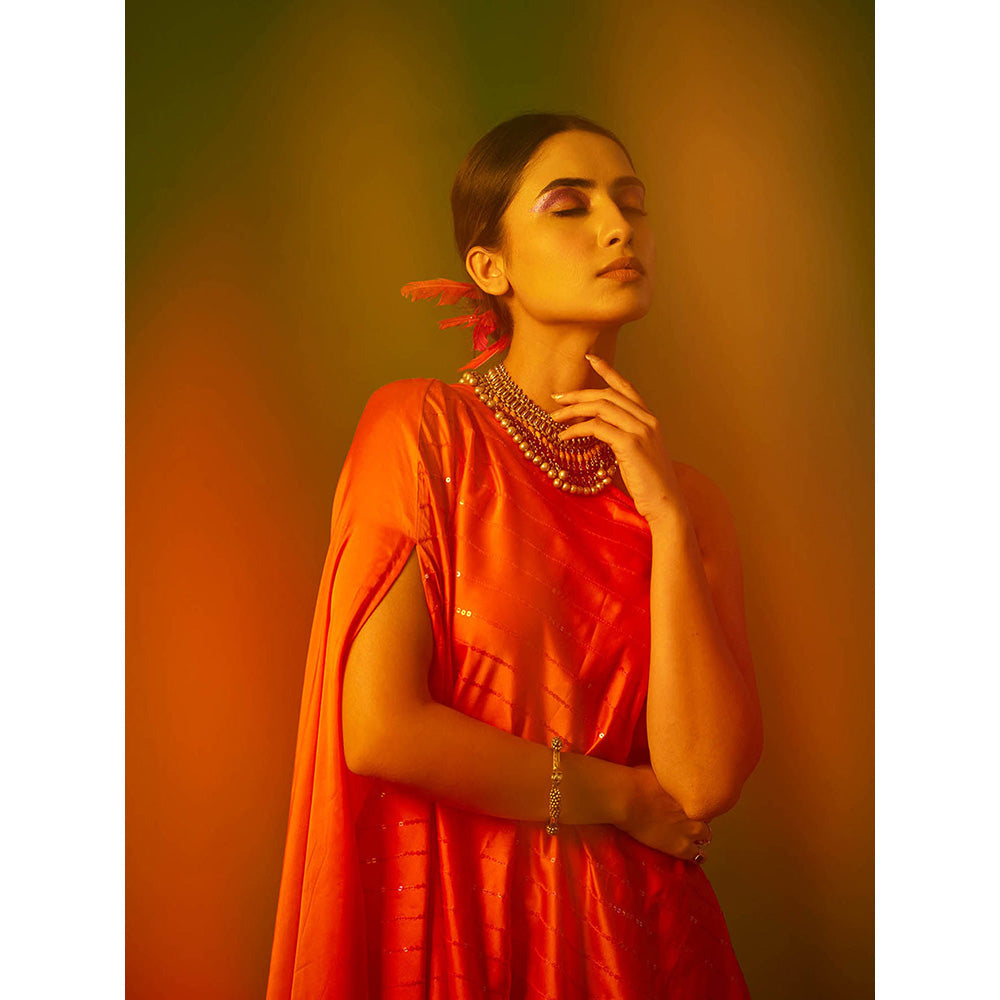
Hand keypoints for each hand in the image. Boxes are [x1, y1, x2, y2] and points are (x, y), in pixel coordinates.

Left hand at [549, 354, 686, 526]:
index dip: (608, 370)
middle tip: (556, 398)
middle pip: (607, 395)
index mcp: (649, 420)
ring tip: (555, 418)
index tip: (590, 359)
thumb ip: (617, 439)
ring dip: (573, 410)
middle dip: (579, 394)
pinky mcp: (631, 444)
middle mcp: (647, 420)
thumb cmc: (647, 486)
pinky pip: (597, 427)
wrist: (666, 505)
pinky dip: (577, 429)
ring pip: (601, 407)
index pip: (626, 387)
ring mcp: (641, 430)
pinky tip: (564, 437)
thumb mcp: (632, 456)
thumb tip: (590, 431)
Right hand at [616, 764, 711, 862]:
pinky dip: (697, 854)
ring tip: (689, 833)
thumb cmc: (638, 780)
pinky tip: (695, 853)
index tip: (690, 800)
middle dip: (699, 815)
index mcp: (693, 791)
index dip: (697, 799)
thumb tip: (674, 771)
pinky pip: (698, 855)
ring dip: (699, 834)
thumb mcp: (661, 770)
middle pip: (707, 815)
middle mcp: (697, 810)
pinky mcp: (681, 848)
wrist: (627, 799)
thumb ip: (673, 776)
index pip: (706, 797)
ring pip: (706, 835)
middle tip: (687, 814)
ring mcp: (690, 830)